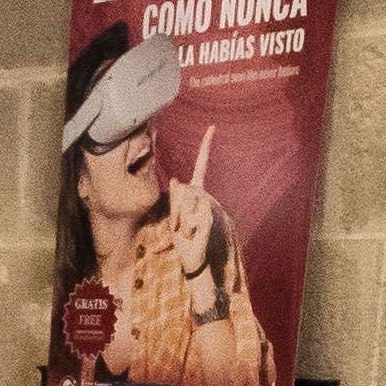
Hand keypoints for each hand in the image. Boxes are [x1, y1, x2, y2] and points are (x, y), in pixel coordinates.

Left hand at [167, 124, 219, 276]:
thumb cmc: (182, 238)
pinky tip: (192, 234)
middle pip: (183, 189)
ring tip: (186, 232)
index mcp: (196, 190)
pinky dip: (188, 227)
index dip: (206, 146)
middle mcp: (205, 195)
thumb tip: (176, 179)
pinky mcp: (211, 217)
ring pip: (187, 202)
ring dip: (180, 221)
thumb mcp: (174, 215)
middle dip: (175, 209)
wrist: (195, 259)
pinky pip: (195, 215)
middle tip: (178, 227)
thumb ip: (175, 196)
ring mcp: (210, 205)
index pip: (202, 164)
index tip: (212, 126)